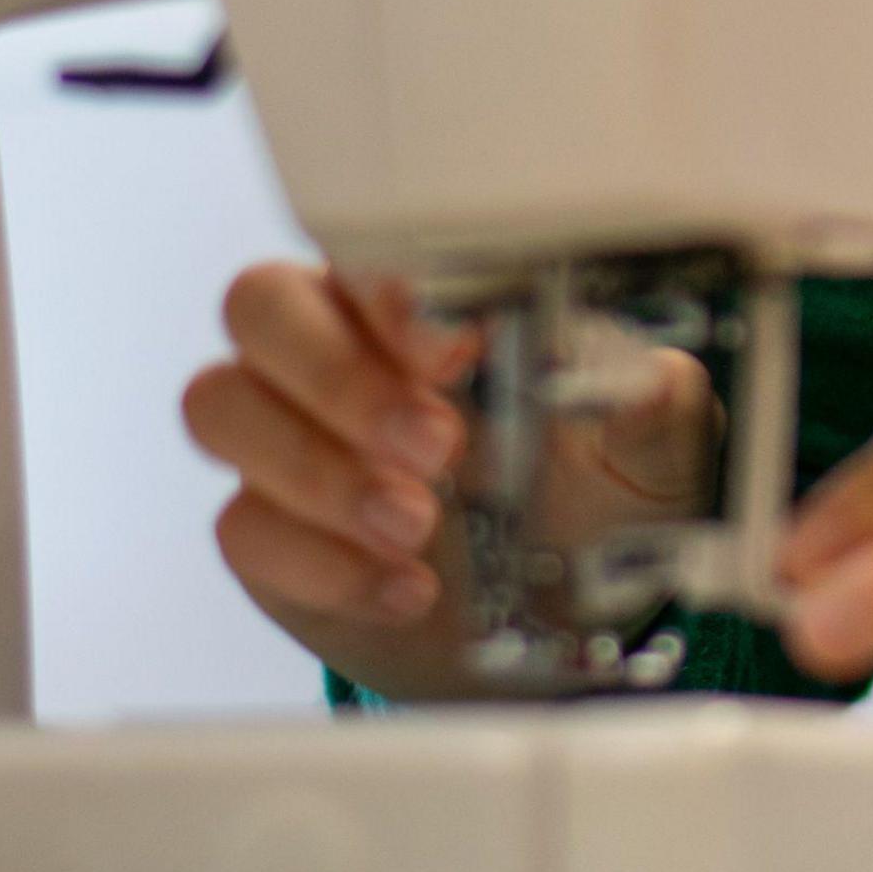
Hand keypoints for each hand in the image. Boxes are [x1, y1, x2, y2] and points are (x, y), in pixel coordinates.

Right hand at [183, 262, 718, 697]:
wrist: (556, 622)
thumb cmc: (590, 496)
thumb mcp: (649, 449)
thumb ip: (652, 403)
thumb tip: (649, 381)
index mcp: (422, 305)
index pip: (362, 249)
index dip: (389, 290)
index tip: (457, 348)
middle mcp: (337, 353)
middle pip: (257, 304)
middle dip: (338, 376)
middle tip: (438, 448)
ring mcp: (289, 440)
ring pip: (219, 405)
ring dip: (316, 470)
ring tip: (416, 526)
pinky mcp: (270, 536)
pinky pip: (239, 527)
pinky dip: (322, 564)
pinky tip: (404, 589)